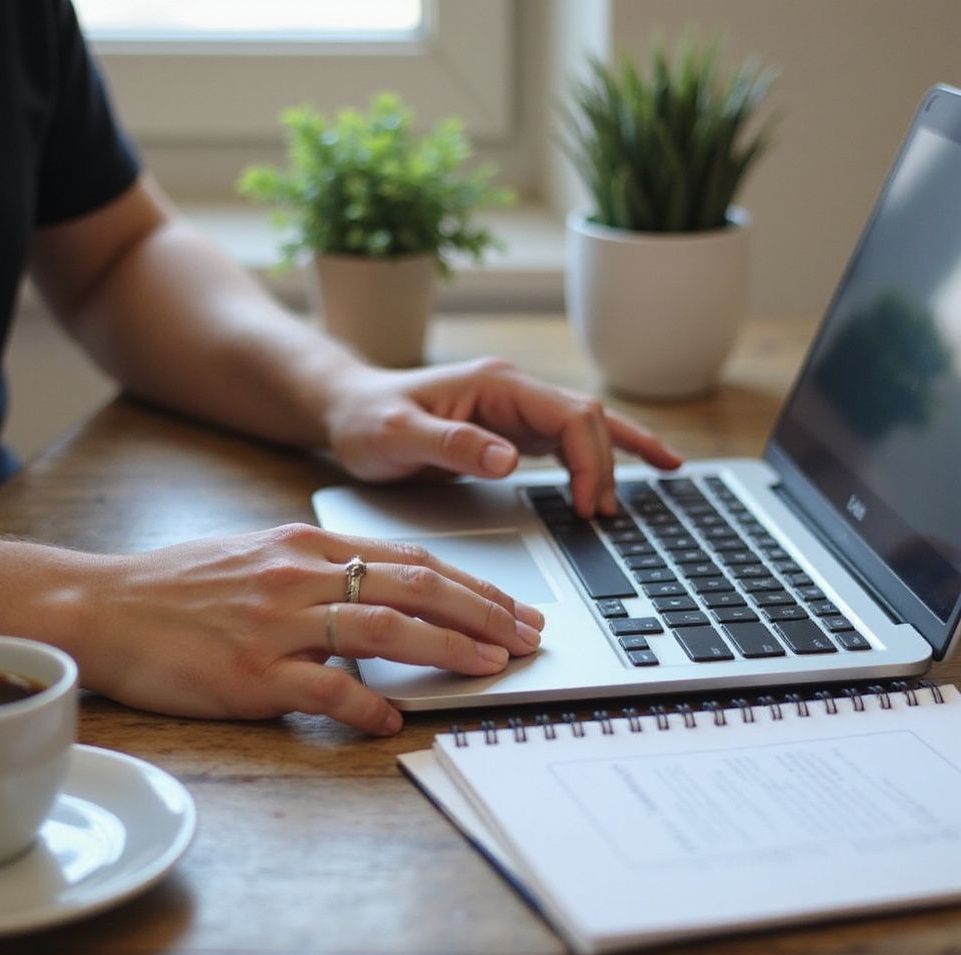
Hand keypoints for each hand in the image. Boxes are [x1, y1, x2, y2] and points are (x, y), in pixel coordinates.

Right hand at [77, 524, 543, 734]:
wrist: (105, 604)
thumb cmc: (185, 583)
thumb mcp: (262, 554)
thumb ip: (325, 570)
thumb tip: (388, 594)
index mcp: (308, 544)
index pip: (412, 559)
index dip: (473, 585)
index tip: (514, 607)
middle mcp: (301, 576)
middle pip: (414, 586)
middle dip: (483, 612)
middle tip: (528, 636)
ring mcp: (276, 623)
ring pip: (383, 627)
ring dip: (447, 648)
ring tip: (491, 666)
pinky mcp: (249, 673)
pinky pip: (324, 689)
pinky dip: (367, 704)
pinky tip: (395, 718)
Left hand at [323, 358, 681, 517]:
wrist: (347, 409)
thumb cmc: (366, 420)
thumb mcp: (396, 435)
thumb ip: (451, 444)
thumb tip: (509, 457)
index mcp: (493, 384)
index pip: (567, 416)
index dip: (588, 461)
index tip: (586, 507)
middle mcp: (512, 389)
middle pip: (586, 420)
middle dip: (606, 466)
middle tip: (604, 517)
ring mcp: (515, 407)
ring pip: (587, 426)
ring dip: (617, 456)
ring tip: (659, 478)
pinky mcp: (512, 427)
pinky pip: (570, 437)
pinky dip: (605, 450)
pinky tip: (634, 462)